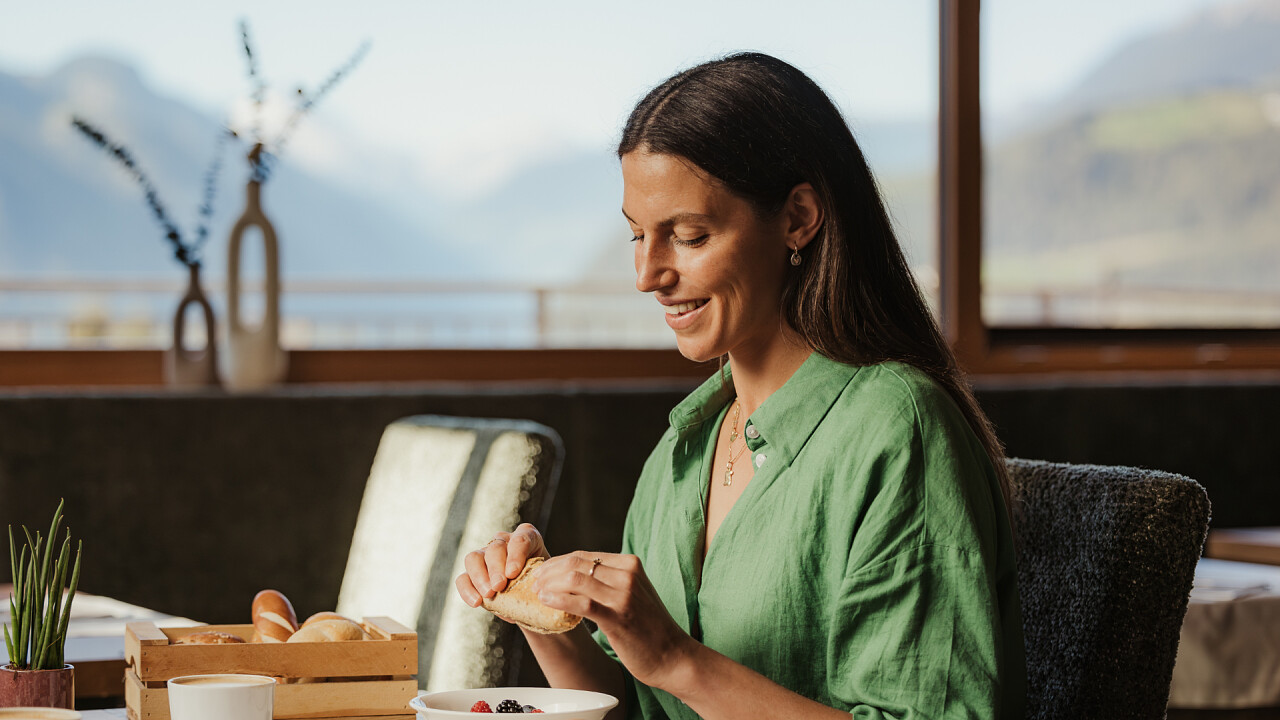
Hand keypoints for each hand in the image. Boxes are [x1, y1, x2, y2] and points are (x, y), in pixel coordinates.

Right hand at [455, 523, 548, 606]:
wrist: (535, 601)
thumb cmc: (544, 586)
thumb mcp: (549, 580)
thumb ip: (543, 581)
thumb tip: (538, 591)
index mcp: (527, 538)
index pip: (521, 538)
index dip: (515, 554)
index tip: (513, 573)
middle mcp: (504, 542)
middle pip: (495, 548)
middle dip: (496, 567)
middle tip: (499, 586)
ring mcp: (486, 556)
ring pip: (475, 558)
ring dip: (480, 577)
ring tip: (488, 594)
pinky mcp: (472, 574)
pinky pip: (463, 578)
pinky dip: (467, 590)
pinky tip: (476, 602)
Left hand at [532, 551, 696, 691]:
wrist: (673, 656)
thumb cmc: (649, 628)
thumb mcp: (633, 593)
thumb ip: (610, 581)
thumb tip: (574, 577)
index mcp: (630, 564)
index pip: (583, 556)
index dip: (557, 563)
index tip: (541, 574)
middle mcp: (628, 574)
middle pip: (576, 563)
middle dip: (549, 571)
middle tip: (533, 583)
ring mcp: (624, 595)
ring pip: (575, 579)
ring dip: (549, 585)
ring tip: (536, 593)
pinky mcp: (618, 617)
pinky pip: (581, 602)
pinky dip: (558, 599)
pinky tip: (545, 602)